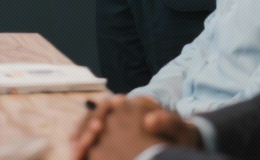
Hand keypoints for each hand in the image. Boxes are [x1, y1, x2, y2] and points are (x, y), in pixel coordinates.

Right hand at [72, 97, 201, 159]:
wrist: (182, 144)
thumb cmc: (181, 137)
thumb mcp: (180, 130)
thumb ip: (168, 123)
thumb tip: (150, 121)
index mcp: (132, 105)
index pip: (107, 106)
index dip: (99, 115)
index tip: (98, 129)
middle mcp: (118, 112)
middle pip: (92, 117)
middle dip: (83, 130)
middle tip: (81, 145)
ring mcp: (113, 126)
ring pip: (88, 130)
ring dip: (80, 140)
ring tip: (77, 153)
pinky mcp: (111, 141)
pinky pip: (93, 144)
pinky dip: (85, 150)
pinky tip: (82, 158)